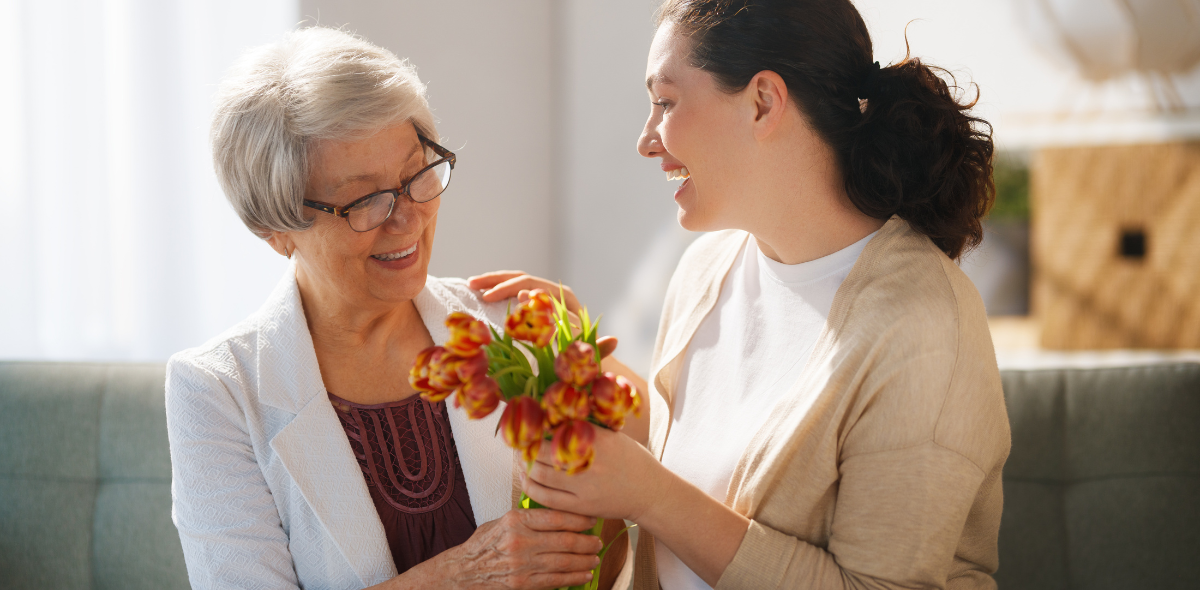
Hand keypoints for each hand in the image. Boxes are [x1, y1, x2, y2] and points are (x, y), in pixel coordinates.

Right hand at [409, 508, 601, 589]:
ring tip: (595, 557)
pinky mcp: (523, 584)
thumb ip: (529, 518)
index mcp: (515, 520)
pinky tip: (584, 574)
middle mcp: (519, 541)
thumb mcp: (502, 521)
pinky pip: (555, 581)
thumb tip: (561, 514)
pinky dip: (573, 578)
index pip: (554, 517)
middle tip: (598, 541)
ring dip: (584, 560)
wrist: (463, 571)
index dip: (578, 519)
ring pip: (563, 561)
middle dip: (586, 541)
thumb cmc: (484, 544)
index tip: (591, 519)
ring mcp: (521, 565)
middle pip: (564, 540)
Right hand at [468, 271, 617, 358]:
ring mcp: (546, 299)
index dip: (506, 289)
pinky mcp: (538, 307)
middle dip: (496, 281)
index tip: (486, 298)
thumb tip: (525, 294)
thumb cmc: (582, 351)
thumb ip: (554, 318)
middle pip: (521, 278)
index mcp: (561, 296)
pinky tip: (483, 293)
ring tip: (472, 284)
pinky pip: (516, 293)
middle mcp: (554, 293)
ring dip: (494, 282)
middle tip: (473, 285)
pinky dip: (499, 291)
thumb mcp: (571, 336)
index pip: (528, 284)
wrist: (590, 360)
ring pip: (517, 282)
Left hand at [522, 426, 665, 522]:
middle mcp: (588, 462)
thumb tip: (556, 416)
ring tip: (521, 459)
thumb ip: (587, 428)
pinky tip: (527, 479)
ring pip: (539, 475)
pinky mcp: (580, 506)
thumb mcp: (613, 436)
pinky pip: (545, 498)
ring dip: (524, 466)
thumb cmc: (631, 460)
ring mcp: (583, 487)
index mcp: (596, 440)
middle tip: (519, 443)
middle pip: (541, 452)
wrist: (650, 492)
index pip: (555, 429)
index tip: (528, 425)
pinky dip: (530, 487)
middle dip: (525, 447)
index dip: (536, 428)